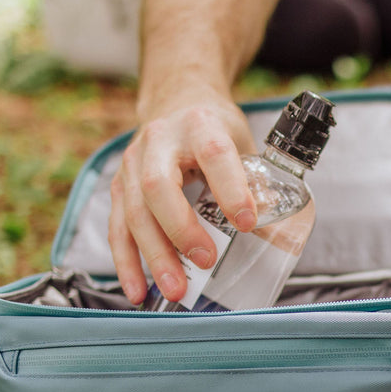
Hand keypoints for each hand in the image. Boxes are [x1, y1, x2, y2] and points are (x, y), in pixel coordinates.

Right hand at [107, 96, 258, 304]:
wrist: (176, 101)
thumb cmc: (214, 128)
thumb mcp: (242, 141)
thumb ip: (256, 181)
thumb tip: (272, 230)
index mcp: (199, 125)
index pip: (213, 154)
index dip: (230, 188)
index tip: (247, 222)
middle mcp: (159, 142)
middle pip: (158, 187)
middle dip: (181, 230)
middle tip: (206, 262)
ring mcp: (132, 164)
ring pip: (133, 212)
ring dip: (153, 256)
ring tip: (174, 290)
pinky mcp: (119, 187)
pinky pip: (117, 228)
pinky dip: (127, 262)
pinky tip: (138, 290)